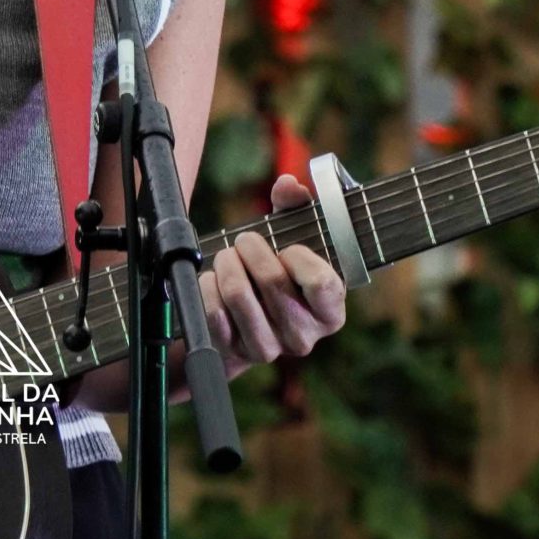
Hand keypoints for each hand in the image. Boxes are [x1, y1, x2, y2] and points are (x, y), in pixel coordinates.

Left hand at [196, 174, 347, 373]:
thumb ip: (296, 207)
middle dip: (251, 249)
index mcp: (330, 312)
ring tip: (228, 257)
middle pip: (273, 282)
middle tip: (244, 241)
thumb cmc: (280, 273)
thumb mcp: (294, 240)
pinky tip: (214, 281)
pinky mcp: (235, 353)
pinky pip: (213, 312)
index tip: (288, 249)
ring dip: (226, 264)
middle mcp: (304, 337)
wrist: (247, 320)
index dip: (298, 257)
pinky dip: (208, 287)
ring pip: (238, 294)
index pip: (321, 282)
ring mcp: (270, 349)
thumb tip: (288, 186)